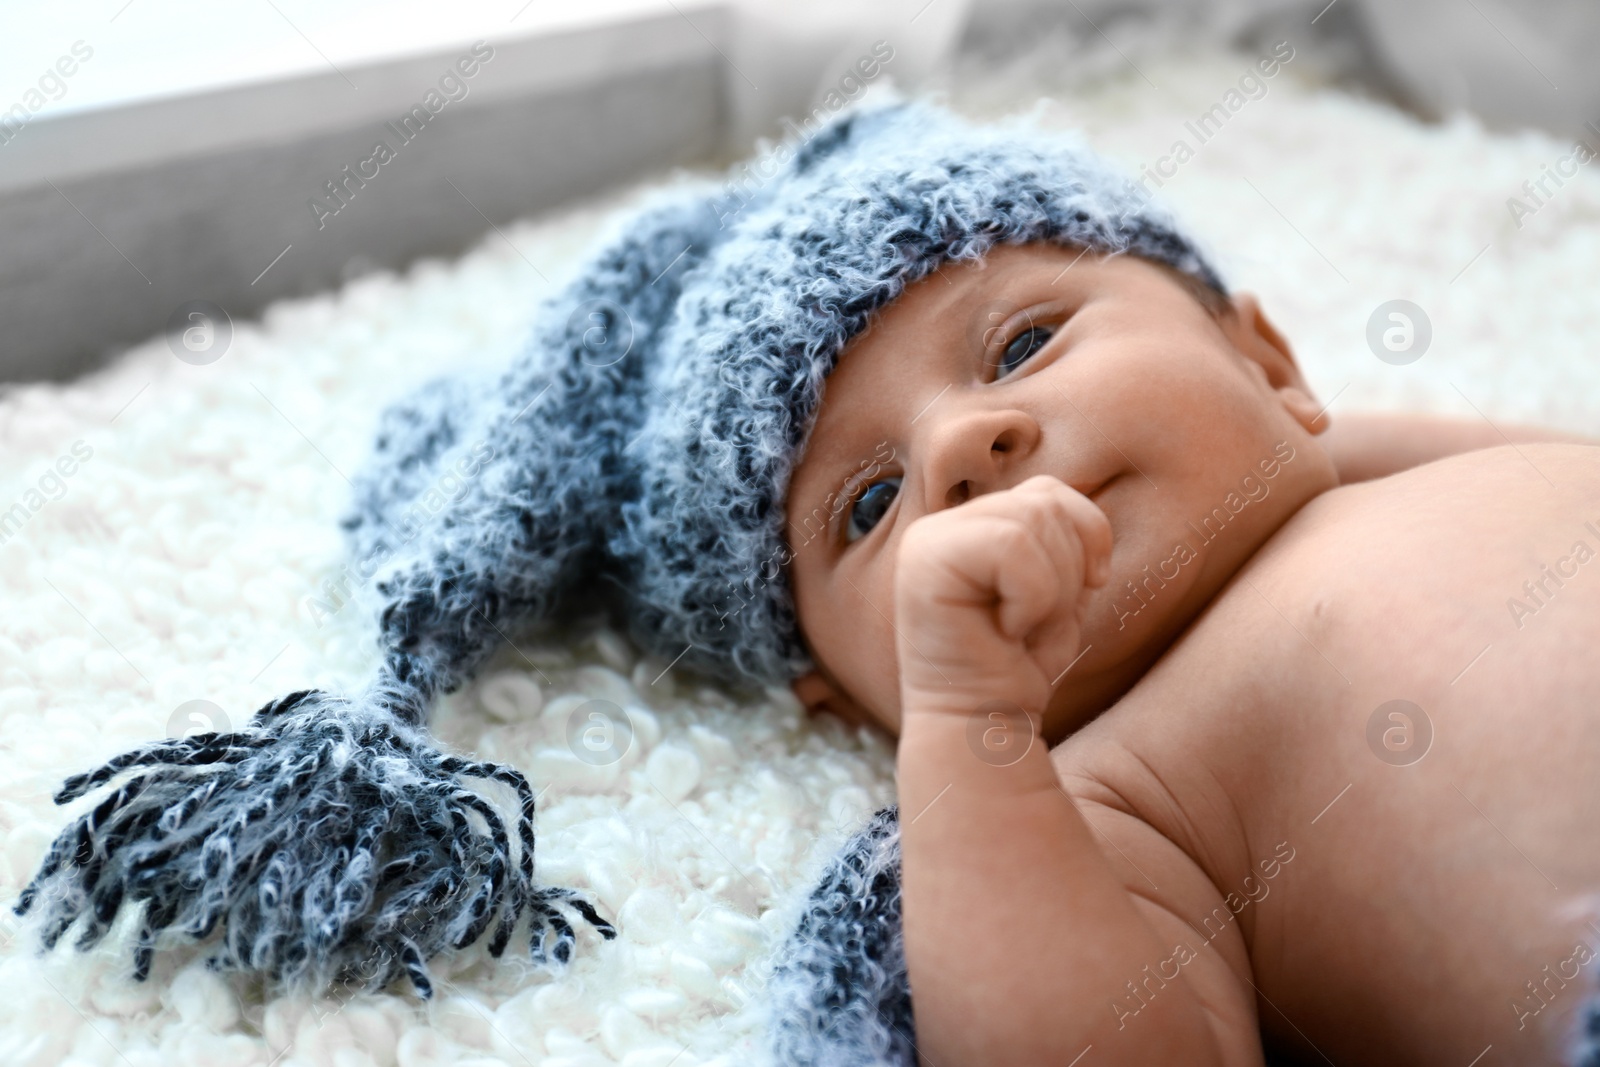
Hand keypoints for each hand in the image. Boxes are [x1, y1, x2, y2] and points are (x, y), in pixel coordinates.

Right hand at [892, 475, 1112, 716]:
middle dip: (1067, 571)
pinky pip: (1013, 546)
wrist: (985, 725)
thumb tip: (1087, 514)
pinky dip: (1032, 597)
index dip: (1084, 541)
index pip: (1048, 492)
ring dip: (1050, 589)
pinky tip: (1005, 631)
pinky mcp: (924, 563)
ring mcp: (927, 541)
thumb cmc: (1020, 665)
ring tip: (1018, 628)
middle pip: (1044, 503)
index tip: (1074, 595)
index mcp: (970, 525)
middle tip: (1034, 623)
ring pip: (1033, 520)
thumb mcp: (1058, 587)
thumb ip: (1062, 536)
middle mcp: (941, 525)